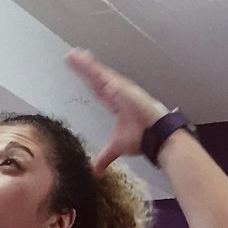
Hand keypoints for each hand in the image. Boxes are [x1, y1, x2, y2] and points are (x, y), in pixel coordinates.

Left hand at [66, 49, 166, 174]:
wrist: (156, 136)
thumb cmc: (142, 138)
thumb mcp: (116, 148)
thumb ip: (104, 157)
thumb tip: (95, 172)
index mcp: (116, 102)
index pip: (98, 89)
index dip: (89, 80)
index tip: (81, 71)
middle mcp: (118, 92)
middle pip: (96, 77)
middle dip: (84, 67)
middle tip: (71, 57)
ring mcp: (120, 88)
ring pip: (98, 73)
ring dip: (85, 64)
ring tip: (72, 55)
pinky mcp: (121, 87)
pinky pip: (102, 75)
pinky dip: (92, 67)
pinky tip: (82, 59)